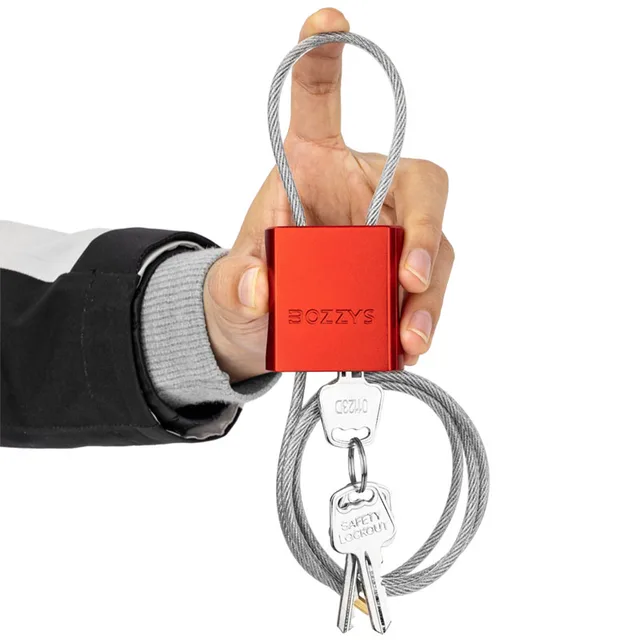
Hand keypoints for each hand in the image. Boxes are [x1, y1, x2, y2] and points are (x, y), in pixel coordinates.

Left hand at [204, 8, 452, 382]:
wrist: (262, 330)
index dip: (323, 62)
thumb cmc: (251, 286)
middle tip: (410, 276)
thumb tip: (259, 288)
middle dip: (425, 230)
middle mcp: (364, 195)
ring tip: (409, 338)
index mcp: (314, 166)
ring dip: (429, 295)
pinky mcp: (402, 285)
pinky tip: (406, 350)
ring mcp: (390, 241)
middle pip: (419, 189)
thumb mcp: (232, 285)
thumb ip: (238, 286)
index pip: (320, 105)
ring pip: (436, 252)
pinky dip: (421, 323)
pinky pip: (427, 298)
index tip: (325, 22)